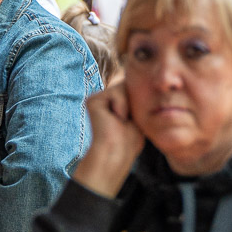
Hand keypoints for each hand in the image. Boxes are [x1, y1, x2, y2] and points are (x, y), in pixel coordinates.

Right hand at [72, 83, 144, 198]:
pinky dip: (121, 106)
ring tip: (120, 120)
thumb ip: (134, 96)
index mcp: (113, 102)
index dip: (140, 102)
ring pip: (123, 86)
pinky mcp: (92, 99)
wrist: (117, 152)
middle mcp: (103, 99)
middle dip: (135, 101)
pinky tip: (114, 118)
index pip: (133, 88)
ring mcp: (97, 99)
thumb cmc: (129, 139)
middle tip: (126, 121)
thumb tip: (131, 80)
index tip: (132, 121)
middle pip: (129, 84)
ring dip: (128, 105)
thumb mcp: (138, 113)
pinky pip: (116, 91)